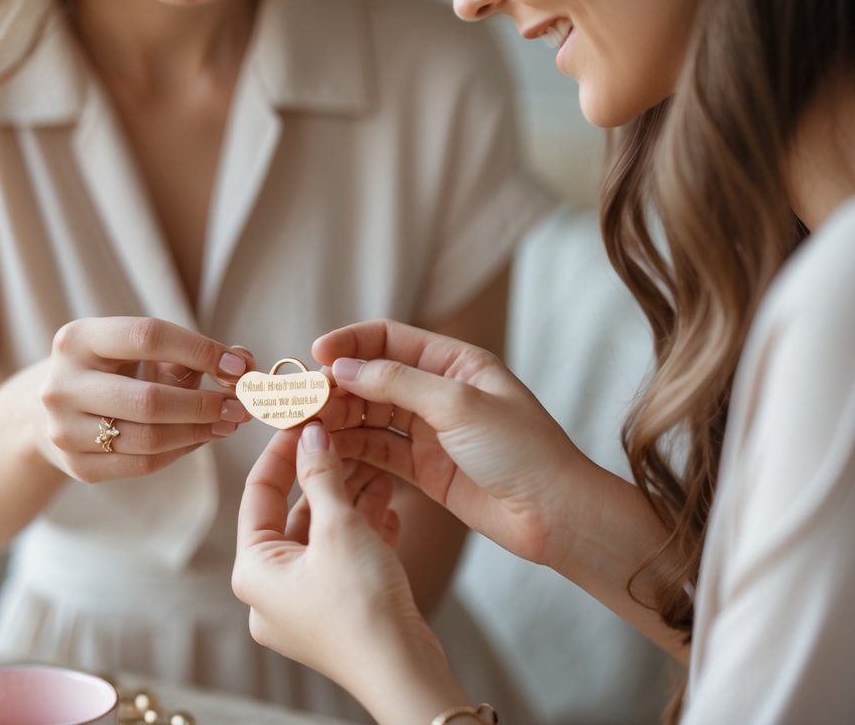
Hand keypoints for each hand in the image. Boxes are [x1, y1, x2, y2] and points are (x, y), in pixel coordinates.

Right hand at [40, 317, 251, 482]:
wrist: (47, 413)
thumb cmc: (111, 372)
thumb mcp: (139, 351)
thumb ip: (191, 352)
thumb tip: (246, 362)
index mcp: (78, 339)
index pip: (148, 337)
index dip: (200, 350)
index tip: (239, 366)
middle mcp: (62, 384)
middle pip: (149, 399)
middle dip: (205, 403)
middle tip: (242, 407)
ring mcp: (64, 429)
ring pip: (149, 437)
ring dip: (200, 431)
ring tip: (229, 423)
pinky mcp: (77, 465)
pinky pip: (143, 463)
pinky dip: (181, 450)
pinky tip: (201, 438)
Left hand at [234, 423, 466, 720]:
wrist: (403, 670)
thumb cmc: (361, 604)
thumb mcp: (339, 526)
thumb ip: (322, 476)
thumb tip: (310, 435)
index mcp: (253, 570)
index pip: (258, 494)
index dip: (281, 452)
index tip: (302, 420)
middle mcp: (270, 592)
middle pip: (293, 515)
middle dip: (325, 477)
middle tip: (346, 440)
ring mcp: (303, 606)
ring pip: (322, 538)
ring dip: (349, 502)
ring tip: (378, 468)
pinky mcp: (335, 613)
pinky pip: (341, 562)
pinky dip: (362, 534)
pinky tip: (389, 509)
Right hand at [313, 319, 591, 566]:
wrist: (556, 515)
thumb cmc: (523, 451)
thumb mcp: (459, 404)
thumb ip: (397, 383)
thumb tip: (343, 368)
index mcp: (455, 363)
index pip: (389, 339)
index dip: (350, 345)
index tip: (315, 356)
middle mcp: (439, 393)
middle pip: (372, 379)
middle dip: (334, 388)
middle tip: (299, 402)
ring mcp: (430, 432)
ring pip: (369, 417)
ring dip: (336, 420)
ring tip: (302, 428)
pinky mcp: (425, 470)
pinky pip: (377, 452)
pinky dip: (350, 451)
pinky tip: (325, 453)